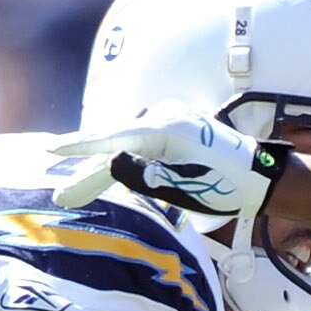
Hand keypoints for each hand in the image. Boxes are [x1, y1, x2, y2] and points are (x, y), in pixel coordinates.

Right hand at [46, 106, 278, 218]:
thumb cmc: (223, 187)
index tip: (53, 149)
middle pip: (115, 142)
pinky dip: (123, 157)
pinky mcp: (176, 127)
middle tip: (62, 194)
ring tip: (76, 190)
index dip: (80, 146)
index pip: (114, 137)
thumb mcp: (180, 187)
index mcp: (166, 128)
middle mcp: (166, 116)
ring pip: (126, 142)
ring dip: (103, 165)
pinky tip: (107, 172)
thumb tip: (110, 162)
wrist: (258, 180)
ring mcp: (171, 119)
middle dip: (87, 168)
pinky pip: (139, 141)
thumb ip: (142, 174)